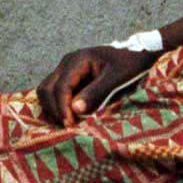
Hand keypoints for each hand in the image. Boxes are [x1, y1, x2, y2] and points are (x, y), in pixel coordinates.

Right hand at [37, 44, 156, 126]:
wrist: (137, 56)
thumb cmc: (129, 65)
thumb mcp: (117, 78)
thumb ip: (96, 92)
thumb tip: (75, 109)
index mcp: (78, 60)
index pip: (61, 86)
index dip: (63, 107)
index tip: (70, 125)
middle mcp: (67, 63)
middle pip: (47, 88)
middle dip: (55, 109)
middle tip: (69, 126)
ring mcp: (65, 70)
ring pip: (46, 91)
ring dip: (53, 108)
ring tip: (69, 122)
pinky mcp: (68, 78)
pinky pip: (54, 93)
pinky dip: (57, 106)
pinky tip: (70, 116)